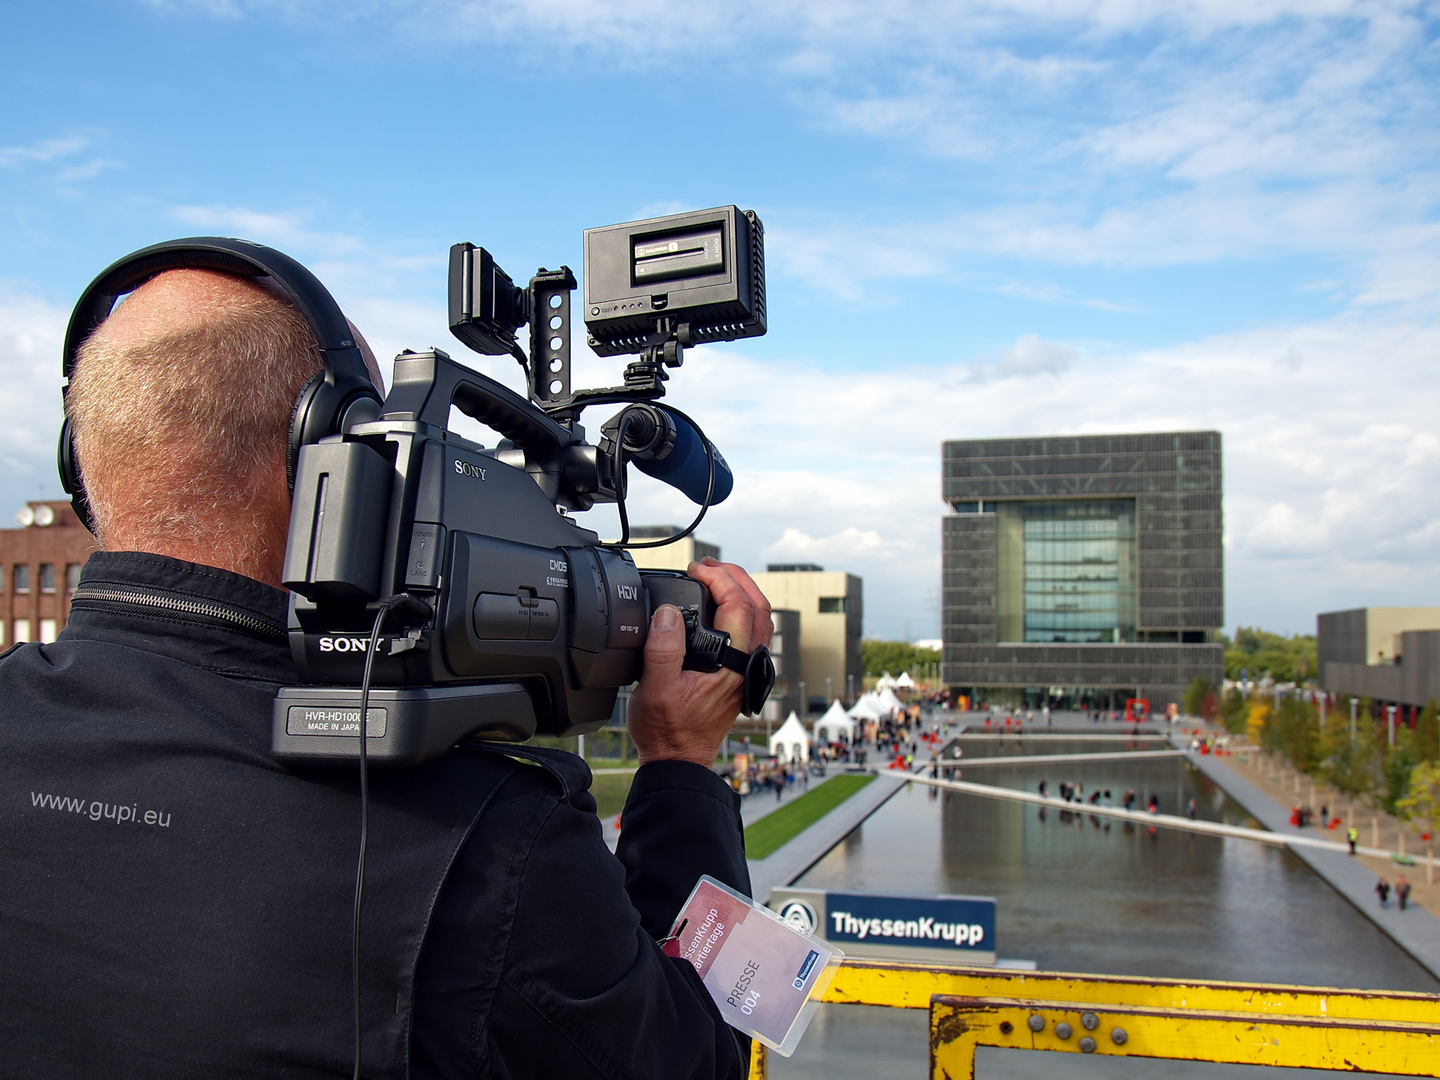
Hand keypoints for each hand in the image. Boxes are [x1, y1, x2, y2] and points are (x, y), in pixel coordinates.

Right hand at [627, 558, 771, 766]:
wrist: (678, 760)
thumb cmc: (668, 730)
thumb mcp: (656, 688)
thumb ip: (663, 649)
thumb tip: (667, 613)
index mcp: (732, 665)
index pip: (739, 606)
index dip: (719, 578)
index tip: (695, 569)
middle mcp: (747, 665)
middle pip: (759, 606)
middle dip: (734, 577)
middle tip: (706, 566)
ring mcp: (747, 669)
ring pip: (760, 618)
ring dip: (740, 591)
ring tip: (713, 577)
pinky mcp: (740, 673)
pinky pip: (751, 632)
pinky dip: (739, 609)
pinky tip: (718, 607)